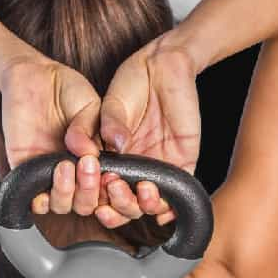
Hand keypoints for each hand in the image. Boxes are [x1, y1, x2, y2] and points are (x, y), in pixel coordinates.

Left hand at [0, 55, 170, 226]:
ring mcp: (52, 176)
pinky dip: (42, 198)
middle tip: (90, 164)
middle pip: (89, 204)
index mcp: (99, 161)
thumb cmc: (66, 89)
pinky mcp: (27, 173)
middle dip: (91, 191)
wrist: (33, 76)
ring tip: (67, 164)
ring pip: (64, 206)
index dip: (117, 193)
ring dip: (68, 192)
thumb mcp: (90, 106)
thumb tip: (93, 154)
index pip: (111, 191)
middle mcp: (77, 174)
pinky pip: (34, 201)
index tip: (115, 176)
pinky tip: (51, 173)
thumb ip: (92, 130)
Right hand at [97, 31, 202, 223]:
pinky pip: (175, 195)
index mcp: (110, 155)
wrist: (166, 66)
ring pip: (146, 204)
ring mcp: (155, 167)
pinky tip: (164, 211)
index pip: (99, 187)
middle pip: (122, 203)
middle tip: (115, 186)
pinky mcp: (181, 164)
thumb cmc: (134, 81)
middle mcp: (132, 166)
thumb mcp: (116, 101)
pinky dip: (169, 210)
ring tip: (143, 190)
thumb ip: (111, 123)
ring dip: (142, 206)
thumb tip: (113, 146)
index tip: (96, 184)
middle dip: (118, 203)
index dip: (96, 193)